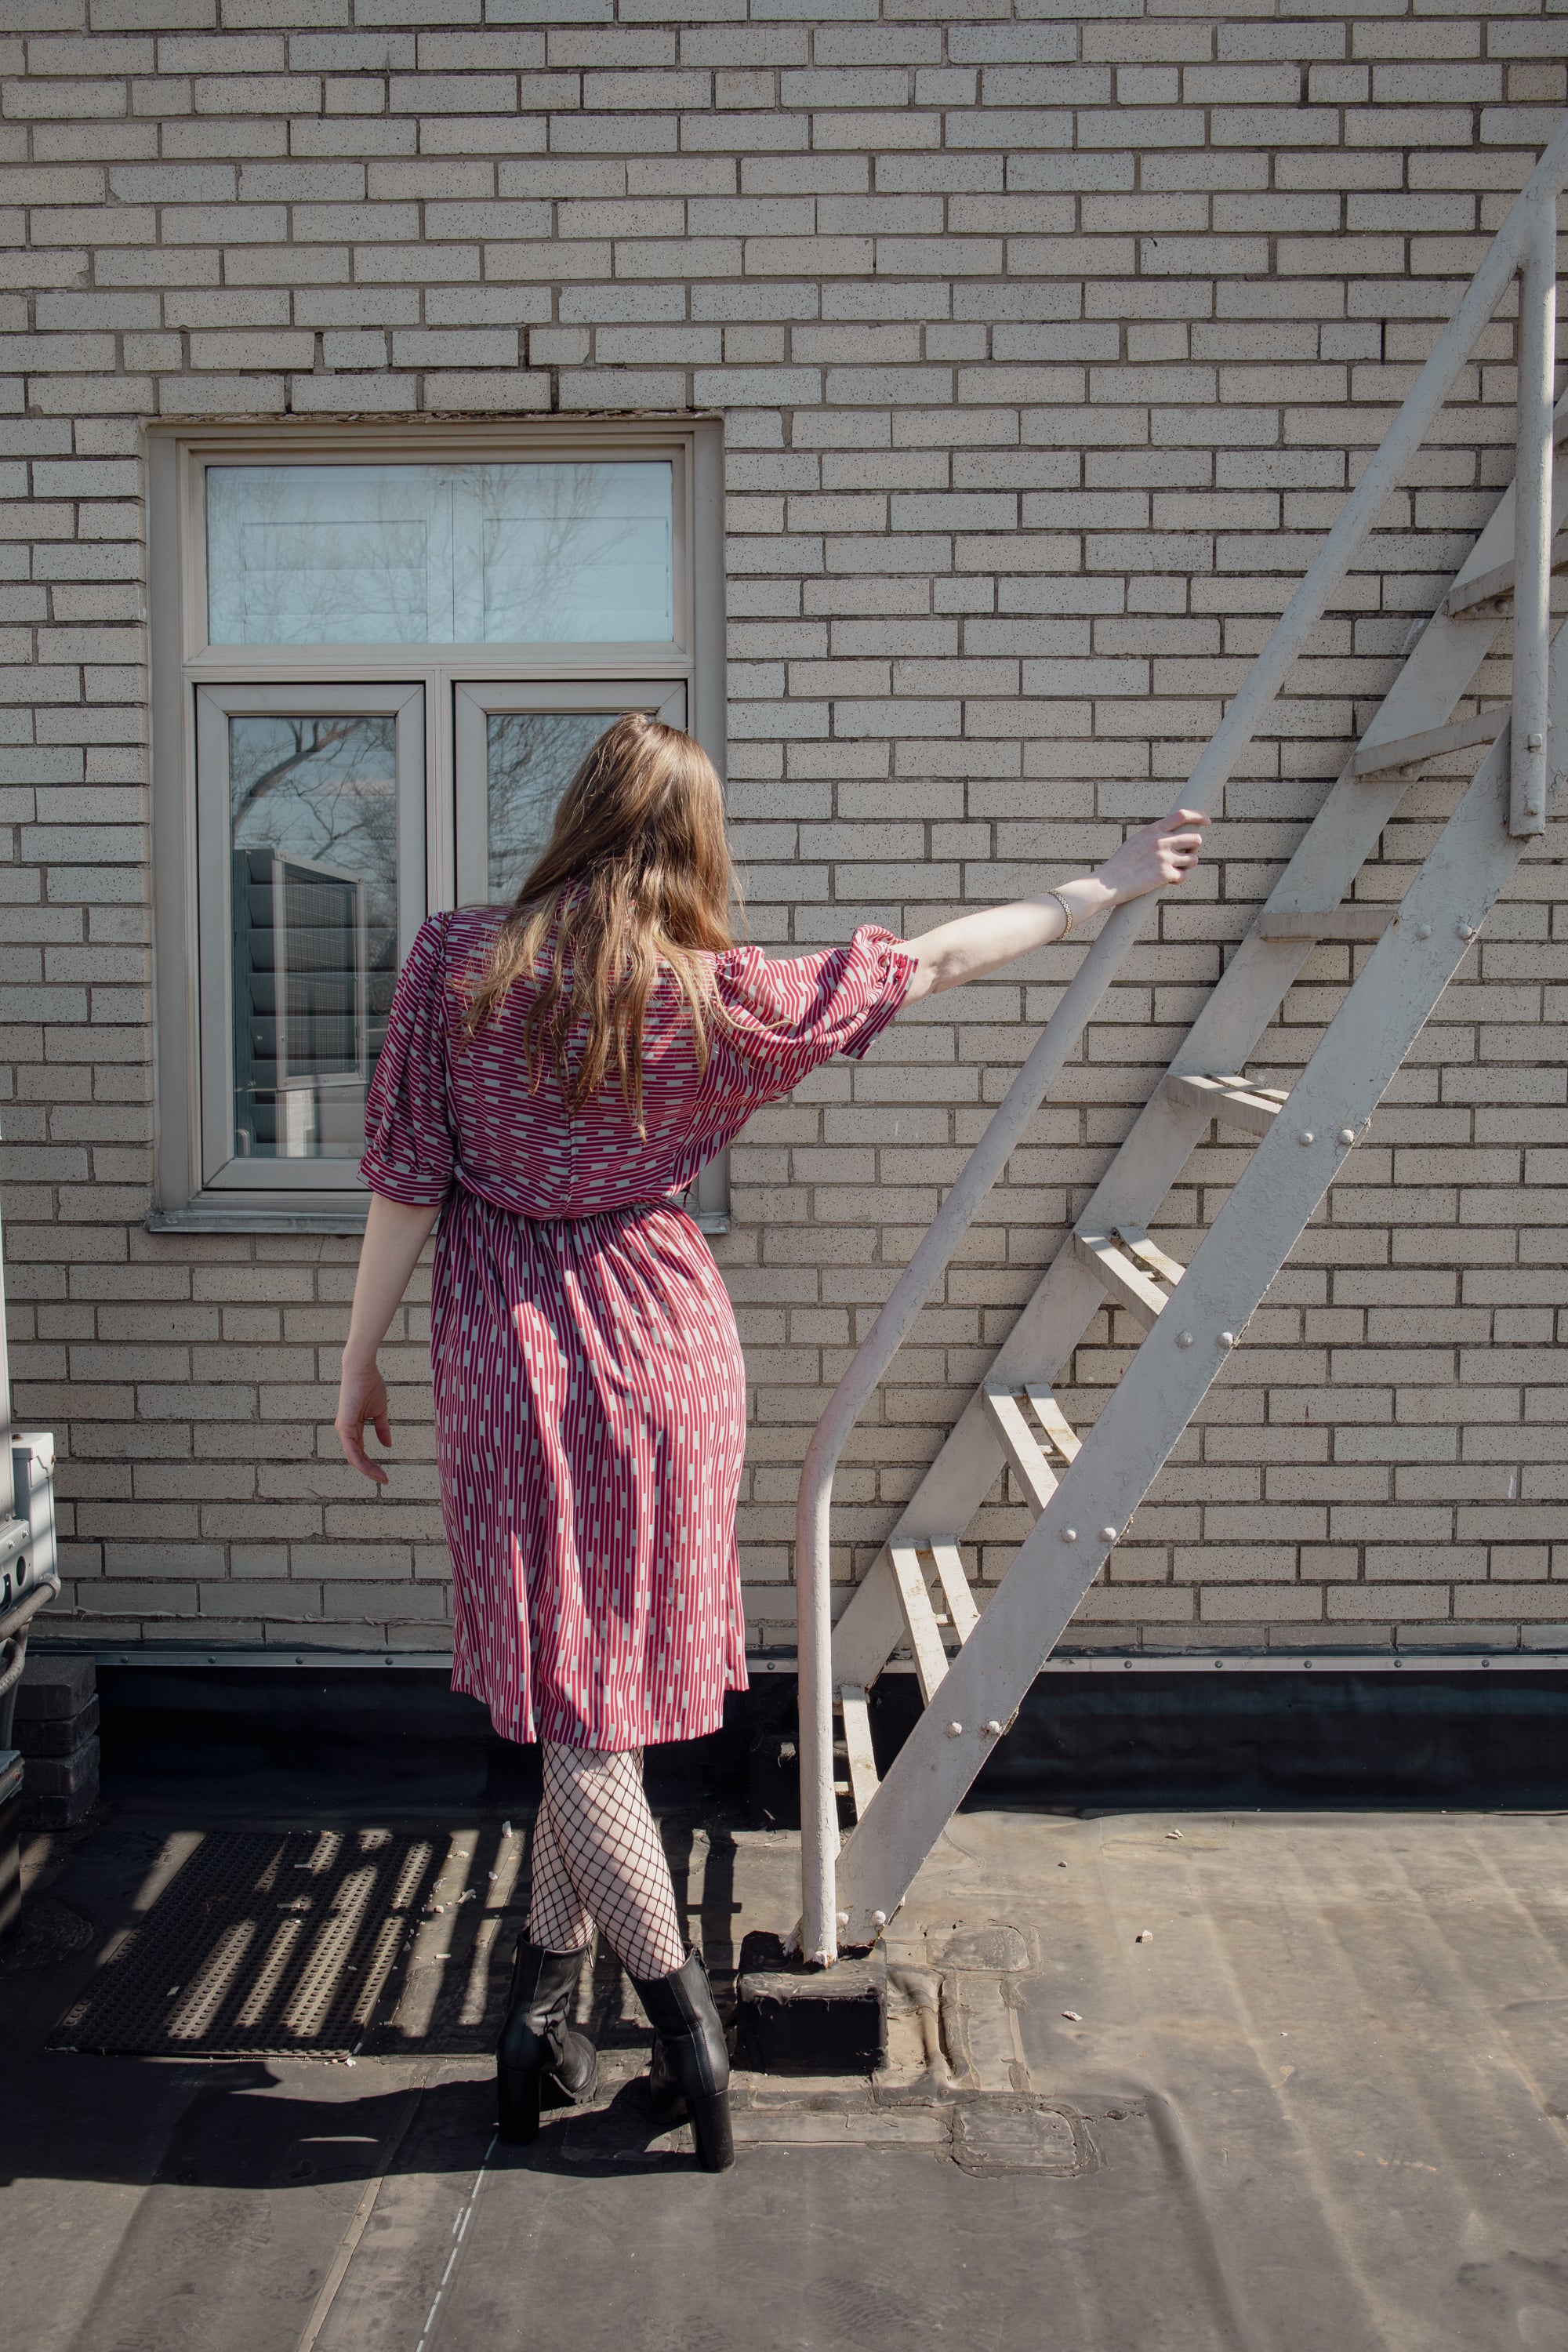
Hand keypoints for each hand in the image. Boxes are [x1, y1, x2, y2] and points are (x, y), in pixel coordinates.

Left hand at [336, 1355, 392, 1483]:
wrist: (363, 1370)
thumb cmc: (369, 1385)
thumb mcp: (379, 1412)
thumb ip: (382, 1429)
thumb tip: (387, 1445)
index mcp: (352, 1428)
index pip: (360, 1452)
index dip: (372, 1465)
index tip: (385, 1475)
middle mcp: (345, 1431)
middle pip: (356, 1458)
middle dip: (370, 1471)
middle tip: (384, 1480)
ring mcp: (343, 1429)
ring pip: (353, 1457)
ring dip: (367, 1469)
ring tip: (381, 1477)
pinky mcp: (344, 1426)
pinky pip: (352, 1449)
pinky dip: (361, 1461)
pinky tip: (371, 1469)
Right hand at [1097, 808, 1209, 906]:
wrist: (1108, 882)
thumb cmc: (1121, 864)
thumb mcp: (1137, 842)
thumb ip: (1155, 837)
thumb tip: (1175, 837)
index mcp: (1154, 830)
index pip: (1182, 815)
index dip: (1199, 816)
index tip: (1207, 821)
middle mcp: (1161, 841)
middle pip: (1195, 838)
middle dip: (1194, 848)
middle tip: (1185, 855)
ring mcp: (1164, 858)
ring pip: (1193, 859)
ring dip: (1187, 865)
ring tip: (1175, 869)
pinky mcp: (1165, 875)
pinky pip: (1184, 876)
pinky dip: (1178, 880)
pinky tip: (1167, 881)